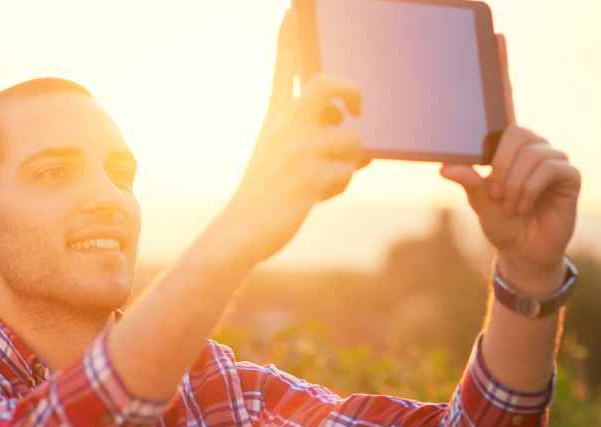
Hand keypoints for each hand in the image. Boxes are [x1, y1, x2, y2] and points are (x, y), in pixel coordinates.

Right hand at [214, 11, 365, 265]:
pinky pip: (349, 173)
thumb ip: (313, 139)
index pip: (282, 67)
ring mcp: (296, 149)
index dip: (289, 37)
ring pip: (352, 140)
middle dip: (353, 92)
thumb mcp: (278, 154)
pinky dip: (339, 187)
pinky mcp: (309, 176)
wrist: (240, 230)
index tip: (293, 11)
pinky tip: (316, 197)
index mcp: (275, 117)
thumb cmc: (264, 192)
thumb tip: (360, 139)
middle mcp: (284, 126)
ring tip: (321, 179)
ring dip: (348, 162)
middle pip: (328, 83)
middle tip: (356, 109)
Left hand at [440, 34, 580, 295]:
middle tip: (497, 194)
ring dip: (512, 183)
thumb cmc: (501, 224)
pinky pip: (547, 167)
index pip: (505, 102)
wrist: (524, 252)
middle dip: (498, 167)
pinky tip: (526, 204)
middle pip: (513, 134)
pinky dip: (529, 187)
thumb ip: (468, 183)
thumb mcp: (479, 203)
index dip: (502, 70)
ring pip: (528, 153)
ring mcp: (551, 157)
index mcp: (506, 146)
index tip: (499, 39)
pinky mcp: (567, 174)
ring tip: (511, 204)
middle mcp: (530, 146)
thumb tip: (446, 167)